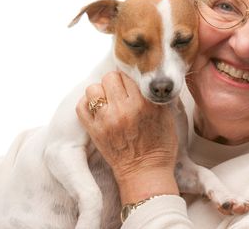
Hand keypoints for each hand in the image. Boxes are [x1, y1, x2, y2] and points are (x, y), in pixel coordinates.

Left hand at [76, 71, 179, 202]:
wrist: (145, 173)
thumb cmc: (160, 146)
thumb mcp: (167, 116)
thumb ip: (156, 96)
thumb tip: (149, 78)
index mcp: (144, 104)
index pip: (129, 75)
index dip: (129, 80)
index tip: (131, 86)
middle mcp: (124, 109)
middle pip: (110, 77)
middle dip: (114, 83)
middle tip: (119, 93)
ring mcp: (106, 120)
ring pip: (93, 89)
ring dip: (100, 92)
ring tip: (107, 101)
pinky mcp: (94, 131)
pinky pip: (81, 106)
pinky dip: (87, 104)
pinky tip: (97, 109)